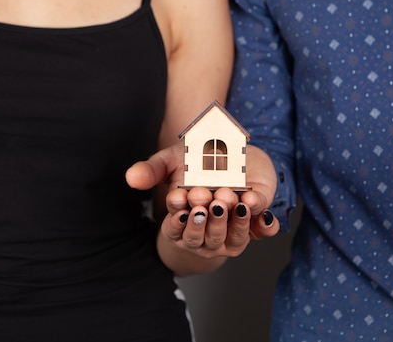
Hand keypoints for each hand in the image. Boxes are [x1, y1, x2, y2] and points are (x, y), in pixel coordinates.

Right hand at [125, 143, 279, 242]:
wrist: (229, 153)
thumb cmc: (195, 162)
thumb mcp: (170, 162)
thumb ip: (152, 170)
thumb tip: (131, 178)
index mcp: (181, 219)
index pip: (174, 228)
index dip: (176, 217)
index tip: (178, 197)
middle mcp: (205, 231)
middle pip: (200, 237)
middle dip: (202, 219)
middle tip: (202, 196)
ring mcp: (231, 230)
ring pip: (229, 239)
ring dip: (228, 222)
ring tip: (227, 198)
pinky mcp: (255, 222)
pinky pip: (260, 231)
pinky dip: (261, 224)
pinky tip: (254, 205)